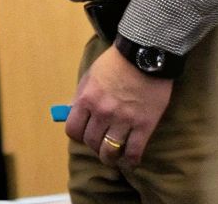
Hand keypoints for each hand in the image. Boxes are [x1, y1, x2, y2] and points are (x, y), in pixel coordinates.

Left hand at [64, 45, 173, 169]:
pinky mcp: (144, 125)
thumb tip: (72, 113)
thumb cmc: (115, 64)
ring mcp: (124, 120)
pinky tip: (130, 161)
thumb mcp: (90, 76)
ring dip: (110, 158)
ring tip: (113, 158)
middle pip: (91, 142)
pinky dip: (131, 161)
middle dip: (94, 146)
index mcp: (86, 99)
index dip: (77, 135)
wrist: (144, 56)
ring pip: (110, 151)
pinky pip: (134, 151)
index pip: (73, 130)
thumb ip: (81, 96)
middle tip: (100, 145)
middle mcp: (102, 112)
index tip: (83, 135)